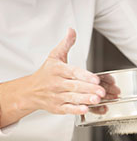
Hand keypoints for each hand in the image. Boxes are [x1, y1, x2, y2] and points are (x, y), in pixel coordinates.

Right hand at [0, 28, 116, 126]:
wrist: (30, 91)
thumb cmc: (46, 74)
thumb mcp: (54, 57)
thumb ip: (65, 45)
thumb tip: (72, 31)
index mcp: (58, 70)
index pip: (73, 72)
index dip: (85, 76)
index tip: (96, 79)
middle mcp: (57, 83)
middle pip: (75, 86)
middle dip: (90, 89)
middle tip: (102, 91)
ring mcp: (57, 96)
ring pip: (73, 98)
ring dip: (85, 99)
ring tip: (97, 100)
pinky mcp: (57, 108)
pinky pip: (68, 109)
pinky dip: (76, 110)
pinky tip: (85, 109)